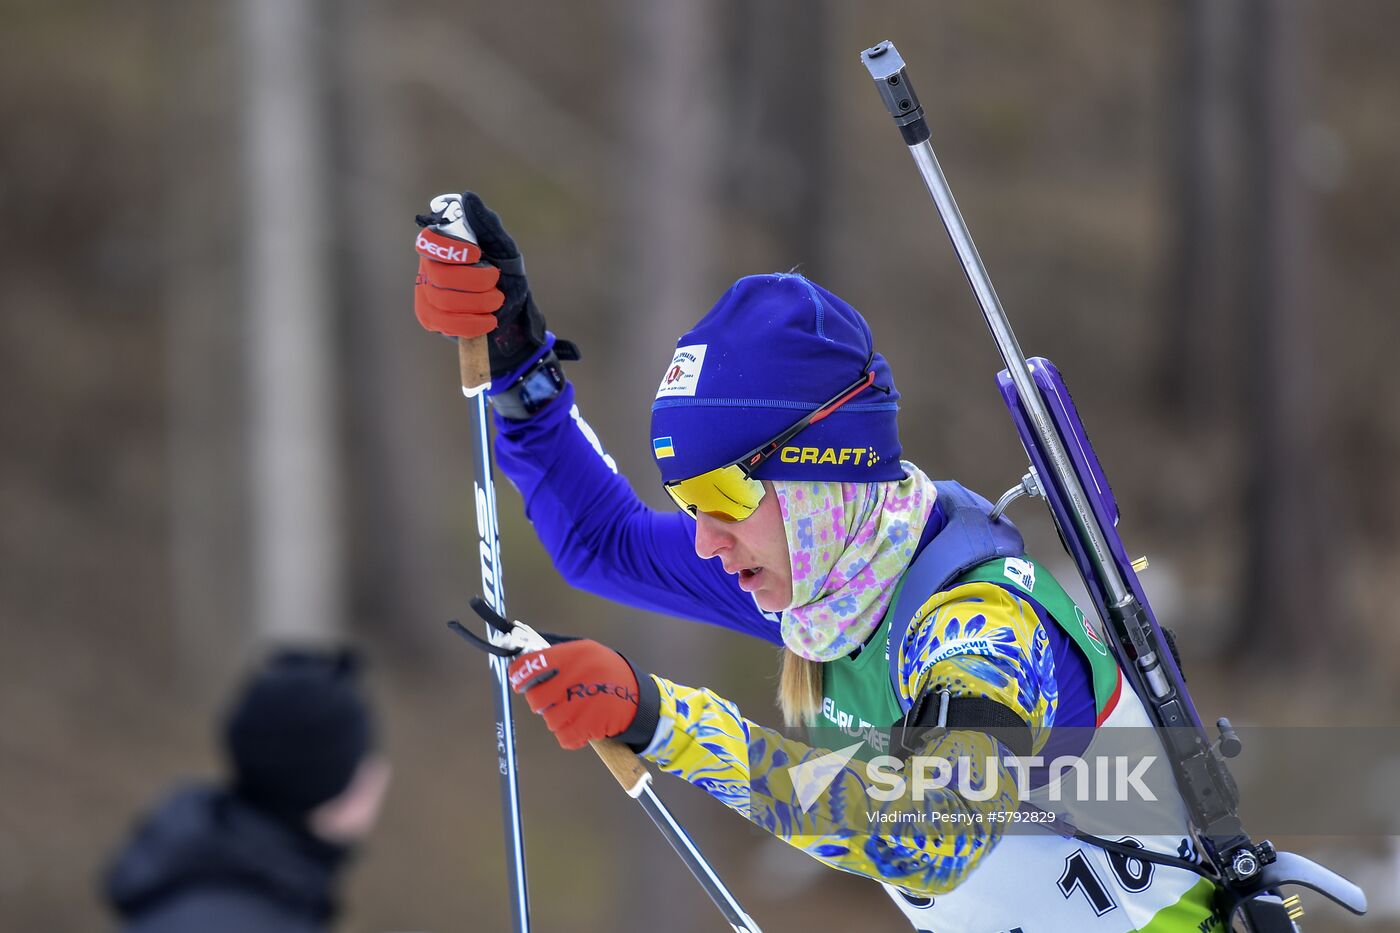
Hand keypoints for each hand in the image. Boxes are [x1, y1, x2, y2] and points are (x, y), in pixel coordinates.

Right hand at [413, 191, 549, 378]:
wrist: (513, 311)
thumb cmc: (506, 274)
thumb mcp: (504, 247)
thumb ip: (487, 224)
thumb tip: (468, 197)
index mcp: (441, 245)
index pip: (430, 242)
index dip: (451, 249)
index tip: (478, 254)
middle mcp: (428, 266)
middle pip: (439, 276)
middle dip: (475, 282)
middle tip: (496, 283)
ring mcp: (425, 293)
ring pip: (443, 301)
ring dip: (478, 303)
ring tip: (496, 301)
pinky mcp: (430, 318)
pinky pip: (444, 323)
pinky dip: (471, 323)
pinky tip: (488, 320)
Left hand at [507, 640, 643, 750]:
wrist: (640, 698)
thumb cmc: (608, 674)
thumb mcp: (587, 652)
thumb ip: (557, 655)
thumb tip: (523, 659)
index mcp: (576, 653)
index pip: (532, 664)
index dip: (520, 676)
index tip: (518, 683)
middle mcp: (579, 675)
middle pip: (536, 698)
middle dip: (542, 703)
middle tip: (556, 700)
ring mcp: (584, 702)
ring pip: (549, 720)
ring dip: (559, 719)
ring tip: (577, 710)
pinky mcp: (591, 725)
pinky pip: (564, 737)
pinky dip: (571, 735)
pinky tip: (583, 724)